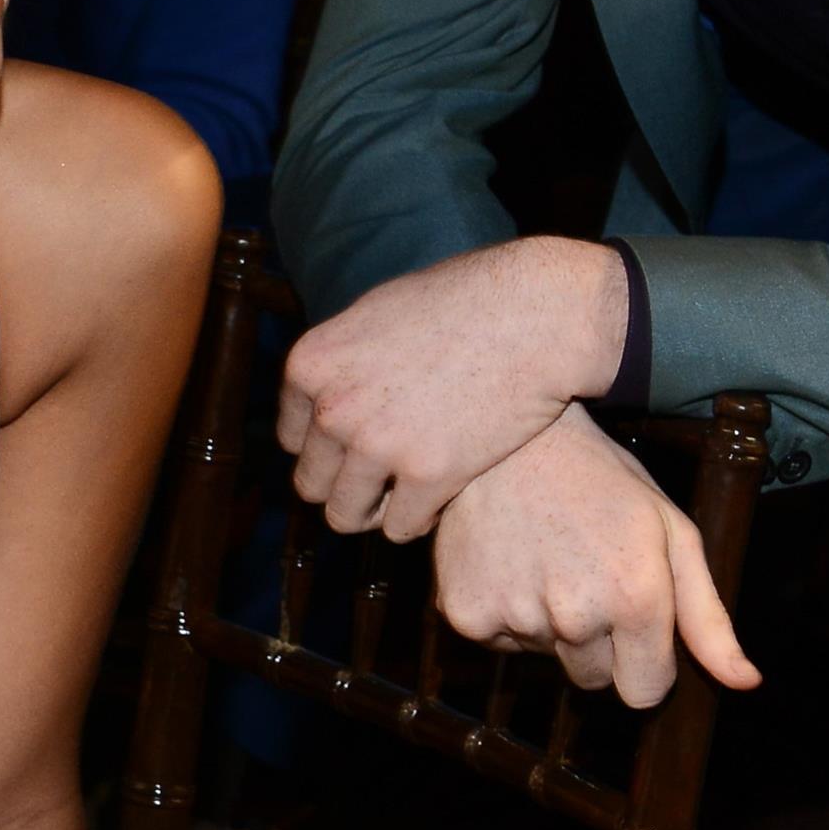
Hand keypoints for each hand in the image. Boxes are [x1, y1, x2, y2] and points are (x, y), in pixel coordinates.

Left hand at [279, 237, 627, 539]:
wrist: (536, 314)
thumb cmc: (466, 302)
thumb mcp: (380, 313)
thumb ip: (343, 361)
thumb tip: (321, 397)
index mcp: (313, 365)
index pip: (291, 437)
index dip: (328, 445)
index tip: (361, 444)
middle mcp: (334, 409)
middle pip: (312, 483)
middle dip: (346, 484)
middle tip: (386, 475)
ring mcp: (379, 445)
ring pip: (346, 516)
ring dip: (376, 511)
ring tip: (408, 492)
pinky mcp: (429, 475)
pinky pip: (401, 527)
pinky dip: (420, 517)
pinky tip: (443, 494)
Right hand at [429, 406, 755, 707]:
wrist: (509, 435)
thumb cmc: (603, 480)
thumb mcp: (673, 533)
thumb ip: (709, 618)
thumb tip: (747, 682)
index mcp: (635, 599)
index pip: (644, 692)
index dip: (645, 662)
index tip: (635, 623)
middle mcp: (575, 617)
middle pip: (593, 679)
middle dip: (598, 642)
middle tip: (587, 575)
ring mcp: (516, 617)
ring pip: (546, 657)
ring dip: (551, 624)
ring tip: (548, 559)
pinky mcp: (465, 614)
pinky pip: (499, 641)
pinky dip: (507, 611)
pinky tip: (513, 562)